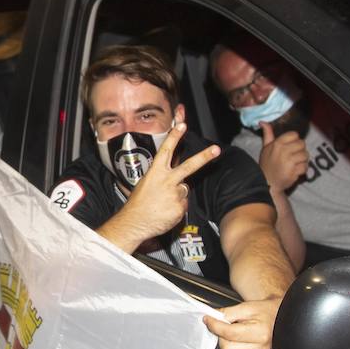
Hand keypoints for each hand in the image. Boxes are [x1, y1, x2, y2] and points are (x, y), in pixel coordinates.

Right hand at [118, 122, 220, 238]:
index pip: (167, 150)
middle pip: (189, 166)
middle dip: (204, 156)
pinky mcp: (180, 207)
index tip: (183, 125)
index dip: (175, 136)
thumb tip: (173, 176)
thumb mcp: (145, 184)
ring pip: (184, 190)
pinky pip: (183, 204)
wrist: (134, 223)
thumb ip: (160, 177)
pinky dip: (177, 208)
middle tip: (216, 149)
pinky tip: (165, 211)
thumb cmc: (138, 205)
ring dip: (176, 195)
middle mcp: (166, 181)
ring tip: (162, 203)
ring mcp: (174, 194)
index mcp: (155, 172)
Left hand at [203, 298, 278, 348]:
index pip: (228, 333)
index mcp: (260, 332)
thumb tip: (211, 318)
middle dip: (222, 338)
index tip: (209, 320)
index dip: (214, 325)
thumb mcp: (247, 307)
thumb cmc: (266, 313)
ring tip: (235, 340)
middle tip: (227, 330)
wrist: (279, 318)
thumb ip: (227, 313)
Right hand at [259, 123, 307, 190]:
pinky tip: (295, 171)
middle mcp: (283, 151)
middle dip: (300, 150)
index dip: (294, 140)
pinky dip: (302, 170)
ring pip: (305, 155)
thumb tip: (262, 122)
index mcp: (277, 143)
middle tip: (294, 156)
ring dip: (302, 160)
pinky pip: (305, 167)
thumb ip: (267, 134)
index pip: (294, 135)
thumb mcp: (265, 148)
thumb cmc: (267, 164)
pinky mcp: (294, 172)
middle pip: (302, 144)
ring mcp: (289, 162)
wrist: (267, 183)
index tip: (290, 147)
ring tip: (295, 164)